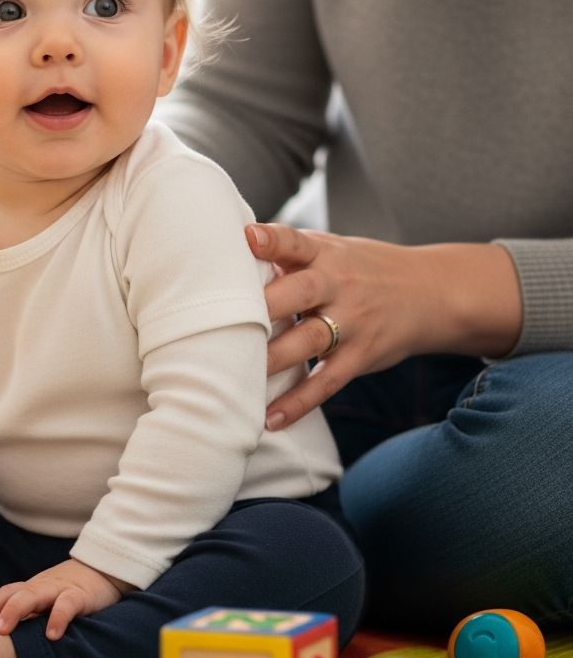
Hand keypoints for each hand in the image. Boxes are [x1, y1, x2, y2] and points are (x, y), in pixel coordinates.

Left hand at [0, 559, 130, 640]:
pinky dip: (58, 618)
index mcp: (22, 592)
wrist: (100, 572)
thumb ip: (18, 621)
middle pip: (6, 595)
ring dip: (13, 611)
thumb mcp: (38, 606)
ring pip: (30, 596)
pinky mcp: (78, 596)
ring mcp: (56, 590)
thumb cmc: (62, 596)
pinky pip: (66, 605)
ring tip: (1, 630)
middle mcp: (34, 589)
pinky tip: (52, 635)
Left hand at [246, 223, 520, 428]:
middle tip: (226, 317)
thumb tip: (226, 255)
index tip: (249, 238)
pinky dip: (298, 403)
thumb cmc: (361, 269)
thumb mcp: (331, 250)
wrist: (432, 292)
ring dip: (273, 358)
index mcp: (324, 254)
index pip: (296, 241)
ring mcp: (352, 322)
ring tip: (236, 373)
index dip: (272, 239)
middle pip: (300, 291)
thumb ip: (287, 254)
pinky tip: (269, 419)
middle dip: (265, 305)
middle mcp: (338, 285)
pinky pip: (326, 382)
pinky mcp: (360, 356)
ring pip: (308, 340)